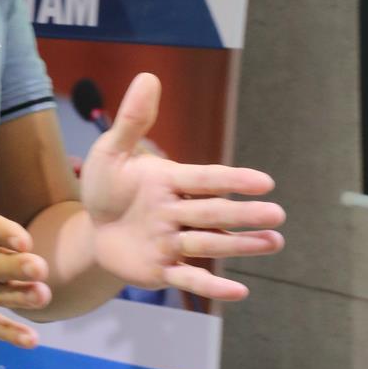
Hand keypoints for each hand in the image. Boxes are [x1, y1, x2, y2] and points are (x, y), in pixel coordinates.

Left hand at [80, 74, 284, 300]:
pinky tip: (238, 292)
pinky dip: (211, 286)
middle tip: (277, 215)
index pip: (205, 179)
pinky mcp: (162, 270)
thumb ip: (133, 120)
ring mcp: (172, 243)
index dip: (231, 181)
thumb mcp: (112, 152)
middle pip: (213, 213)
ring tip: (273, 242)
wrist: (90, 229)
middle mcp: (177, 212)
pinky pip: (188, 278)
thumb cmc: (107, 187)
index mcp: (170, 181)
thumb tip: (149, 76)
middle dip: (243, 214)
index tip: (263, 181)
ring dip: (239, 245)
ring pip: (209, 243)